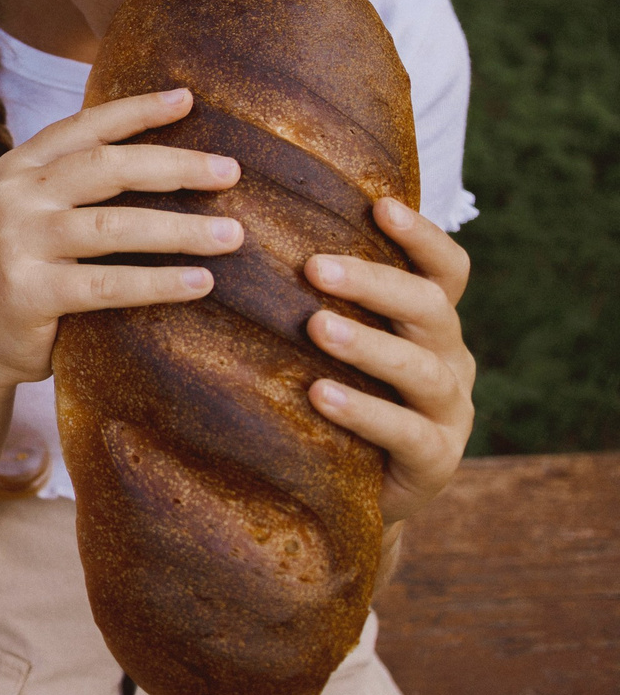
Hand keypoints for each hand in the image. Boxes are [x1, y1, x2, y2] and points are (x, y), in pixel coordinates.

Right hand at [0, 88, 245, 389]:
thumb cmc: (32, 269)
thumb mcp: (43, 213)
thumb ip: (83, 187)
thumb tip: (176, 160)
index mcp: (21, 166)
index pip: (84, 127)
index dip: (136, 111)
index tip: (187, 99)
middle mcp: (15, 195)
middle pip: (105, 167)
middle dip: (175, 166)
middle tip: (230, 172)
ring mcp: (17, 242)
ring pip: (112, 225)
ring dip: (180, 229)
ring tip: (231, 235)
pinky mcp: (28, 291)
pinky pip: (105, 284)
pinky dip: (158, 282)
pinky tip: (199, 282)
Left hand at [302, 197, 474, 526]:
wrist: (342, 489)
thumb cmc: (326, 391)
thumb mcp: (330, 340)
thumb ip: (317, 294)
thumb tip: (243, 220)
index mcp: (431, 321)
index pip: (445, 269)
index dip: (422, 236)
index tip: (379, 205)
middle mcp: (450, 358)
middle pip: (430, 307)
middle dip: (372, 283)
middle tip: (313, 267)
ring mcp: (449, 410)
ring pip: (421, 367)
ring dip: (368, 344)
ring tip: (316, 327)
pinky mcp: (436, 460)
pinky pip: (406, 431)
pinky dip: (364, 411)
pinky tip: (320, 395)